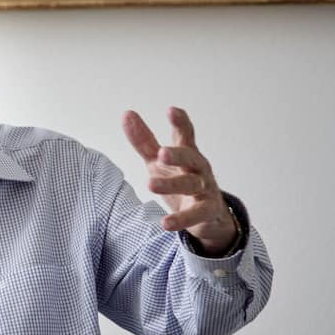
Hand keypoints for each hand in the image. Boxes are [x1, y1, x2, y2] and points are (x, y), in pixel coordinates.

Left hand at [122, 107, 235, 255]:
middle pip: (191, 158)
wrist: (208, 214)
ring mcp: (204, 189)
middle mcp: (198, 169)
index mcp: (187, 153)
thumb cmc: (180, 179)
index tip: (171, 111)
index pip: (185, 135)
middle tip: (162, 153)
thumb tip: (126, 114)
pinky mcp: (206, 211)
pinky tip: (165, 223)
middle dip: (178, 155)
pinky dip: (181, 219)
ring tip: (150, 184)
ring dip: (171, 184)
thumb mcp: (158, 160)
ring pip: (190, 185)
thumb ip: (143, 139)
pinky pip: (195, 215)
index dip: (181, 123)